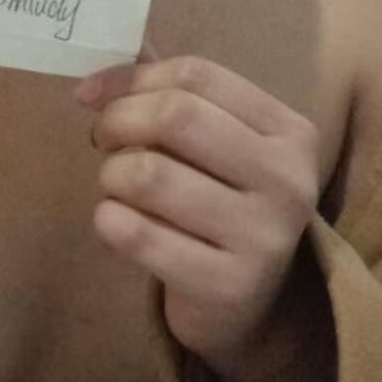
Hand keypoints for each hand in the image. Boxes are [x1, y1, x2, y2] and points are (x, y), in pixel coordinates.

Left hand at [74, 38, 322, 369]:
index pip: (198, 75)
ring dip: (112, 175)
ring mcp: (263, 236)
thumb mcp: (219, 147)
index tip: (91, 95)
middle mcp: (287, 180)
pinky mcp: (227, 284)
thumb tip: (97, 75)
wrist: (251, 306)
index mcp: (290, 131)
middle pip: (177, 117)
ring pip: (150, 174)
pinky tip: (115, 223)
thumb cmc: (223, 206)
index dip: (132, 78)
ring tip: (116, 186)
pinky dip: (109, 221)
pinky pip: (138, 234)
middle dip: (119, 121)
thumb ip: (172, 100)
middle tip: (103, 141)